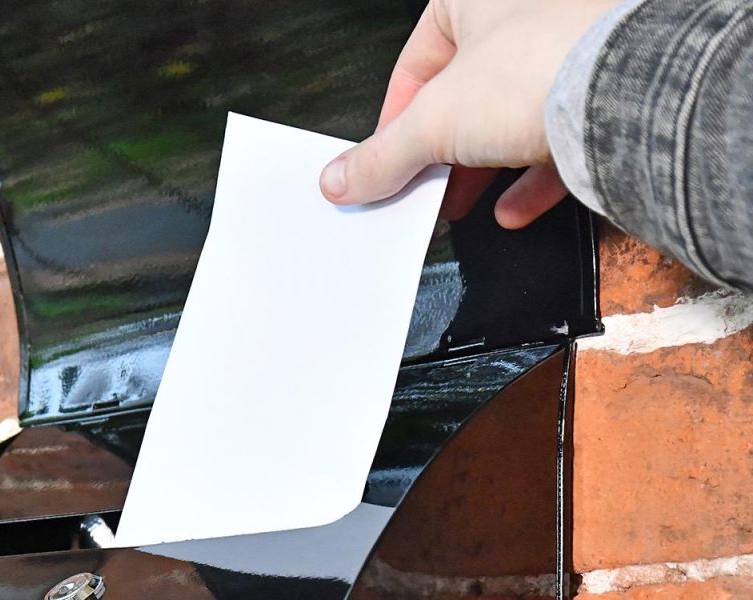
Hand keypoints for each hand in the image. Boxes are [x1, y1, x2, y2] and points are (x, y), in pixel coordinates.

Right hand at [319, 0, 620, 226]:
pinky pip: (556, 140)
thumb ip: (381, 156)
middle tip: (420, 189)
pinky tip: (511, 210)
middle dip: (440, 152)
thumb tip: (341, 179)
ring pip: (509, 118)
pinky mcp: (599, 95)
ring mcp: (567, 53)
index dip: (395, 119)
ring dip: (481, 170)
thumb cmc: (538, 70)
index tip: (384, 160)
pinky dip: (530, 179)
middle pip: (463, 95)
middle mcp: (526, 14)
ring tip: (459, 205)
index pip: (417, 60)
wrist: (627, 93)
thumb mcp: (431, 124)